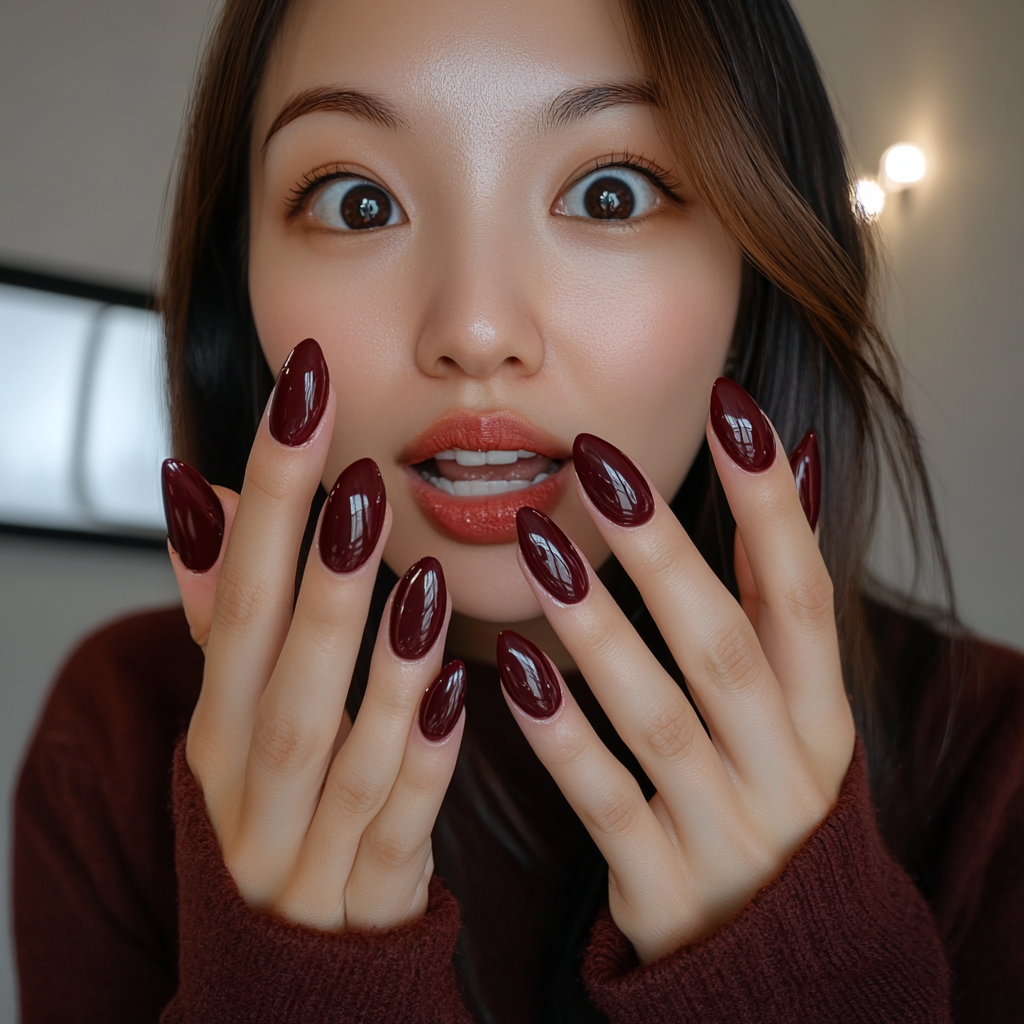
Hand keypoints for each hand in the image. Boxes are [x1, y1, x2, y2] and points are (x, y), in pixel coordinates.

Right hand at [163, 338, 464, 933]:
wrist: (285, 960)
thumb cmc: (272, 802)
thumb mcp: (231, 708)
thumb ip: (221, 605)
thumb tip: (192, 491)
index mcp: (218, 714)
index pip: (235, 588)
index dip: (264, 492)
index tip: (304, 397)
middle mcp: (245, 774)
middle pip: (274, 664)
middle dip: (314, 572)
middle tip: (357, 479)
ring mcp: (299, 837)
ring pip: (336, 746)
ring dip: (375, 665)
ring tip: (423, 583)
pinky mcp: (364, 885)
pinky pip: (396, 824)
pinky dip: (424, 764)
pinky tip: (462, 698)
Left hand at [504, 378, 854, 964]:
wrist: (778, 955)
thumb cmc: (767, 789)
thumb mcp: (799, 706)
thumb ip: (781, 599)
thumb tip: (796, 467)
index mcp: (821, 713)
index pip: (802, 590)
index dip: (771, 500)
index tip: (731, 410)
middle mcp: (786, 767)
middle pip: (723, 644)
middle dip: (665, 549)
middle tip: (599, 462)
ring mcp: (727, 830)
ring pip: (660, 716)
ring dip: (598, 629)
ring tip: (538, 546)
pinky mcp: (664, 884)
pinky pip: (606, 802)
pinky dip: (563, 736)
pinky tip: (514, 672)